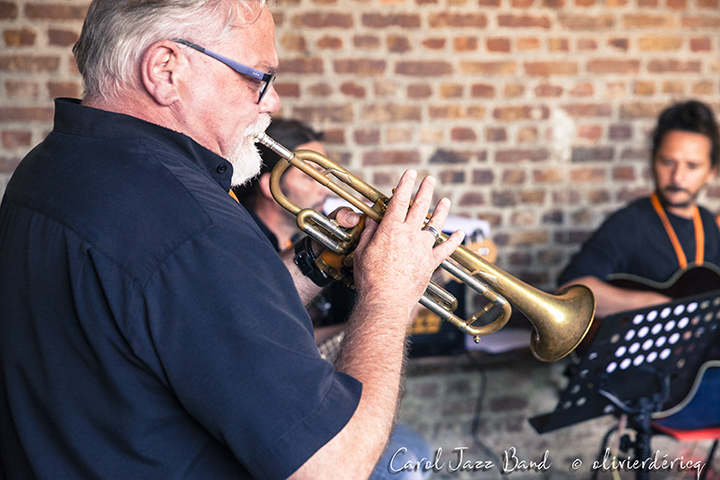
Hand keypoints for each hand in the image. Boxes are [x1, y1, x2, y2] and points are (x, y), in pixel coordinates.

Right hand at [351, 170, 463, 322]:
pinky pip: (446, 249)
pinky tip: (460, 233)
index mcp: (390, 230)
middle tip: (429, 179)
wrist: (385, 300)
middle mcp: (409, 235)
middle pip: (420, 207)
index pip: (399, 200)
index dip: (405, 184)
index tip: (410, 173)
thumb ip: (369, 233)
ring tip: (446, 200)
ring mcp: (422, 249)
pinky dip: (454, 241)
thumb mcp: (361, 252)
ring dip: (442, 211)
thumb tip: (371, 220)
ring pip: (436, 224)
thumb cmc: (370, 279)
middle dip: (425, 190)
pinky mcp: (430, 263)